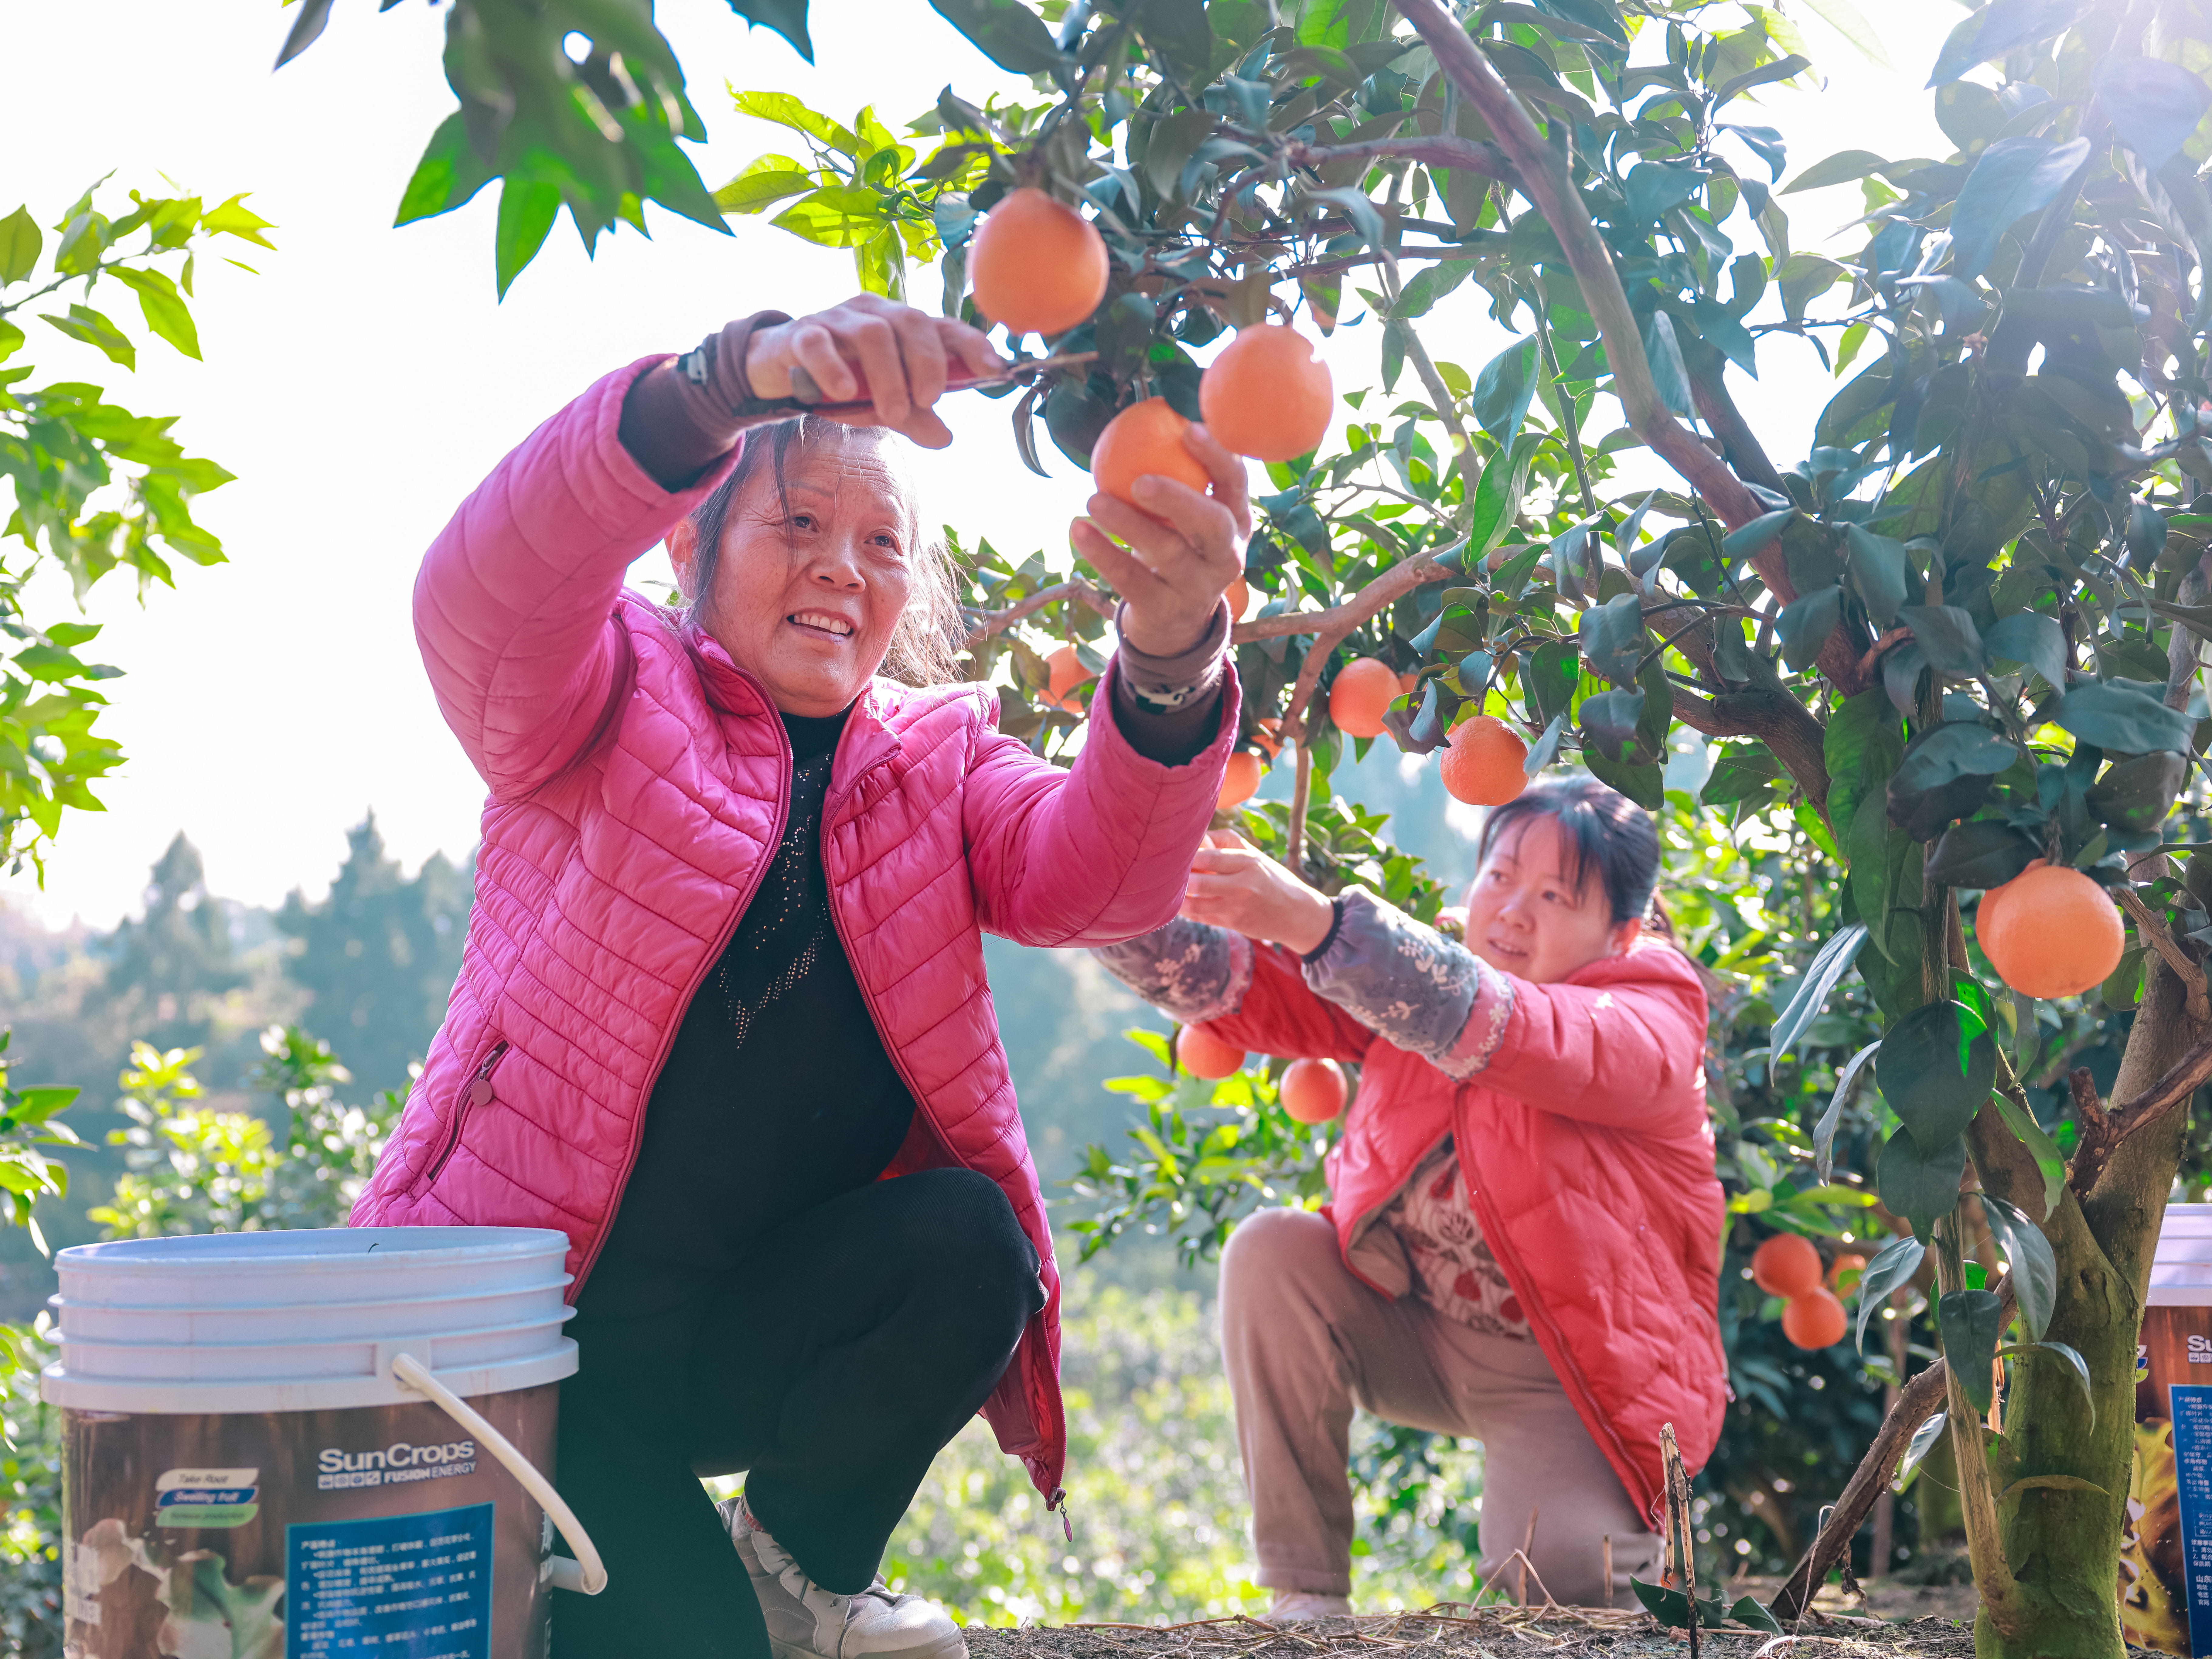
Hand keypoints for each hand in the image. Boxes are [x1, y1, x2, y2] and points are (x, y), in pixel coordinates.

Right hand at [744, 294, 1003, 448]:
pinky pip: (819, 342)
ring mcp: (837, 320)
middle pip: (912, 322)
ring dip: (888, 375)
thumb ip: (914, 417)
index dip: (972, 344)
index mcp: (901, 326)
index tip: (994, 369)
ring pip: (873, 333)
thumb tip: (946, 437)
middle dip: (927, 362)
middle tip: (928, 400)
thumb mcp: (881, 404)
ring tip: (892, 412)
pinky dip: (834, 367)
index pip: (944, 326)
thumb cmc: (841, 382)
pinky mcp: (802, 333)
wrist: (779, 370)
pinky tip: (843, 392)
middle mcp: (874, 313)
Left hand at [1072, 422, 1249, 656]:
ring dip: (1128, 524)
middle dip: (1178, 499)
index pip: (1236, 484)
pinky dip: (1102, 553)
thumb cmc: (1180, 547)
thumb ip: (1182, 473)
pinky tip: (1078, 529)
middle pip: (1212, 525)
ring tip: (1093, 499)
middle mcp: (1225, 555)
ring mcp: (1197, 587)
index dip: (1217, 456)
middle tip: (1139, 480)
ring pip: (1167, 553)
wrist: (1177, 625)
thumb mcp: (1190, 517)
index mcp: (1236, 521)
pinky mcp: (1165, 610)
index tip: (1189, 429)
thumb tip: (1157, 405)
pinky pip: (1131, 580)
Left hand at [1180, 831, 1334, 953]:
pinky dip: (1186, 909)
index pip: (1210, 857)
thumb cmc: (1270, 879)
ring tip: (1167, 888)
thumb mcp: (1255, 855)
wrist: (1296, 914)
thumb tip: (1197, 836)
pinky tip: (1180, 901)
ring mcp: (1236, 908)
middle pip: (1199, 883)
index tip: (1174, 853)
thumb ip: (1226, 840)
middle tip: (1165, 873)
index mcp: (1249, 862)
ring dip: (1177, 897)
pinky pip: (1200, 917)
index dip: (1188, 857)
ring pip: (1195, 905)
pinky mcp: (1232, 924)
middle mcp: (1243, 886)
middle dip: (1179, 879)